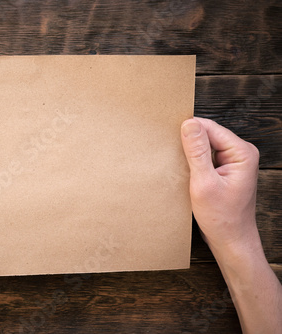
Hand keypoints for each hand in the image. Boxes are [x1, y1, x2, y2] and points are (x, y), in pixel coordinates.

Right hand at [180, 117, 259, 254]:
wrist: (231, 240)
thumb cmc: (221, 218)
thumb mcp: (204, 183)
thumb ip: (196, 152)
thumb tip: (188, 124)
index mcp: (242, 153)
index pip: (210, 128)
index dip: (188, 131)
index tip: (169, 137)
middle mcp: (240, 154)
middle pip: (208, 134)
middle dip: (189, 142)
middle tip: (172, 155)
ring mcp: (233, 162)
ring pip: (205, 145)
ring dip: (190, 153)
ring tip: (179, 165)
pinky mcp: (225, 171)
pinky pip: (206, 157)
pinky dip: (193, 162)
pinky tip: (185, 172)